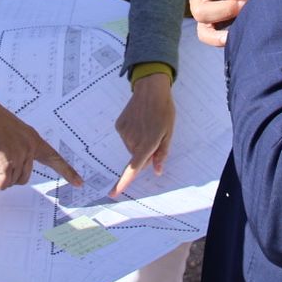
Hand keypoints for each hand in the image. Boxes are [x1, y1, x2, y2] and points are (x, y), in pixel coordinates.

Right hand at [0, 98, 81, 189]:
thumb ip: (15, 150)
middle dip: (6, 175)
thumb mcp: (8, 135)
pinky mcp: (8, 162)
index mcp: (32, 138)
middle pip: (23, 178)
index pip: (54, 158)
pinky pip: (0, 184)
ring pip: (10, 182)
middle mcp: (30, 147)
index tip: (80, 183)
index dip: (67, 171)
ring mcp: (21, 154)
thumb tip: (7, 172)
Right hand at [111, 72, 174, 196]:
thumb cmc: (164, 111)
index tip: (113, 193)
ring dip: (139, 141)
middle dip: (146, 152)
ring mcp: (124, 133)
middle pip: (137, 156)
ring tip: (147, 124)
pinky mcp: (119, 126)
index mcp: (147, 143)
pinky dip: (133, 134)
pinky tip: (139, 121)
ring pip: (132, 147)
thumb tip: (156, 170)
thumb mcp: (168, 132)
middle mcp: (133, 139)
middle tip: (155, 135)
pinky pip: (126, 137)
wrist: (150, 89)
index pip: (133, 167)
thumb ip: (161, 153)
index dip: (123, 182)